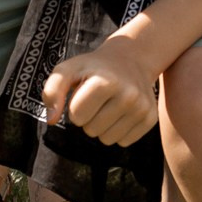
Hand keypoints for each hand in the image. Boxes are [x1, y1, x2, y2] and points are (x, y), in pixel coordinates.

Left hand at [41, 33, 158, 149]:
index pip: (77, 116)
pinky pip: (123, 141)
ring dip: (102, 127)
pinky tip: (120, 112)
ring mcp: (142, 108)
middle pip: (91, 130)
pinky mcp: (150, 119)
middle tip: (96, 100)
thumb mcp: (69, 69)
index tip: (82, 94)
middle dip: (88, 118)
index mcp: (107, 81)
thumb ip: (52, 91)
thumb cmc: (93, 67)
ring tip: (107, 106)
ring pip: (107, 139)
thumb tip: (51, 120)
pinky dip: (117, 131)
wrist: (131, 59)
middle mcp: (128, 95)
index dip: (74, 108)